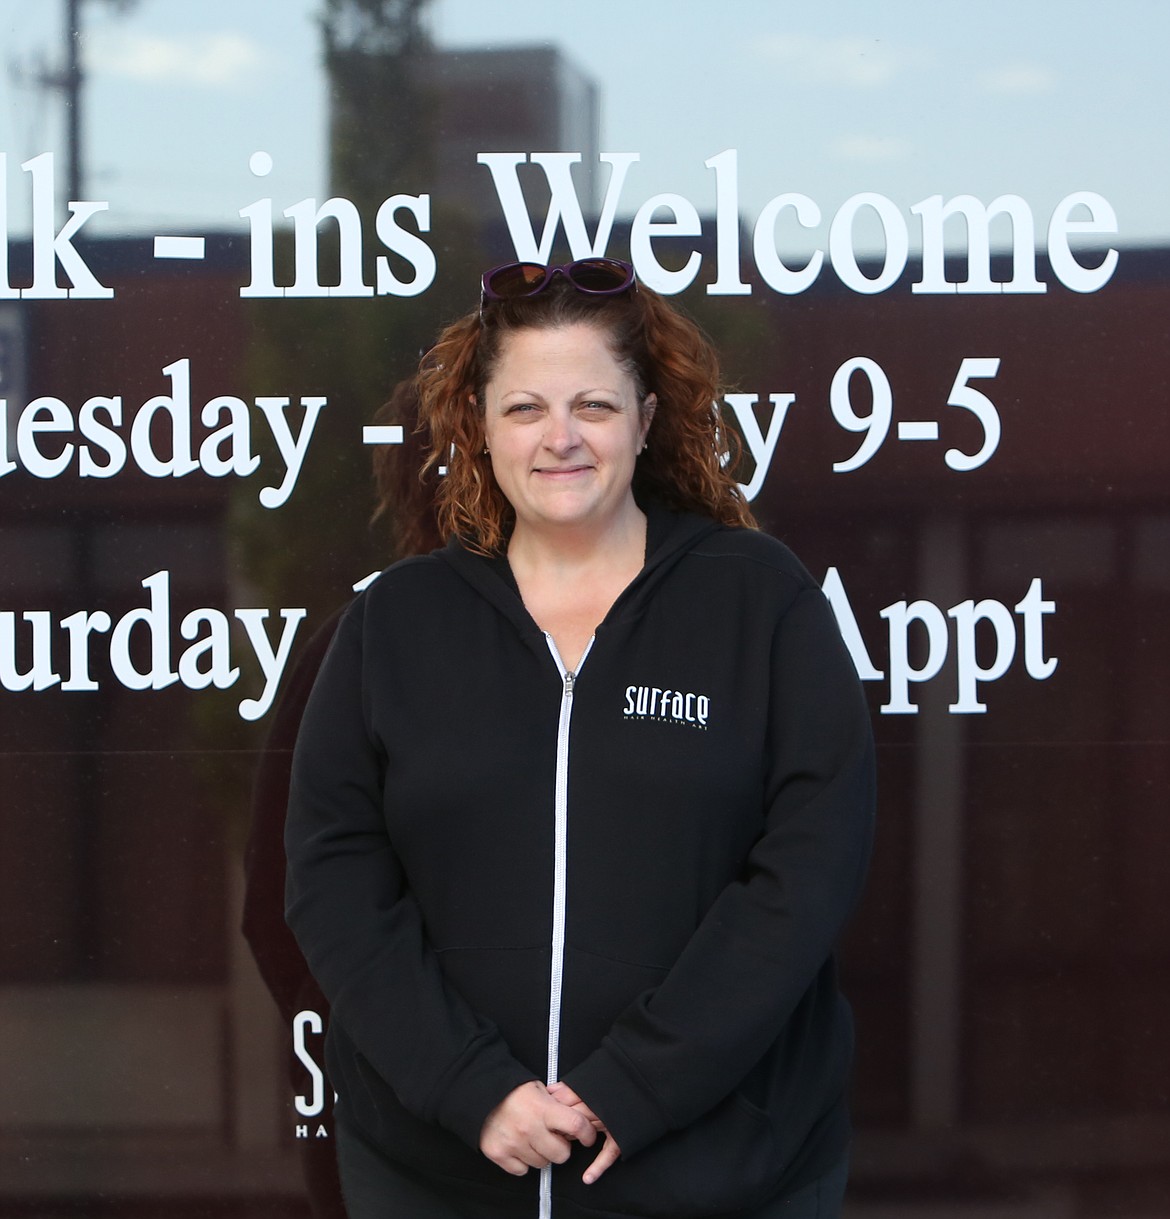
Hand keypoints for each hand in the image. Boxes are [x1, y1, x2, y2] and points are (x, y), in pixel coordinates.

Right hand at [479, 1081, 596, 1175]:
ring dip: (541, 1154)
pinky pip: (522, 1171)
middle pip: (561, 1154)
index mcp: (543, 1109)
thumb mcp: (540, 1090)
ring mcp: (513, 1144)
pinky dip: (522, 1162)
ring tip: (532, 1139)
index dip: (587, 1133)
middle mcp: (529, 1128)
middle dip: (561, 1147)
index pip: (575, 1125)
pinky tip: (519, 1146)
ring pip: (542, 1164)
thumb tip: (580, 1117)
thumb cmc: (513, 1091)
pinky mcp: (499, 1155)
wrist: (481, 1093)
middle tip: (553, 1138)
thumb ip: (558, 1105)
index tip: (588, 1136)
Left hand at [546, 1080, 621, 1183]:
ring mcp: (613, 1125)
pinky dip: (598, 1166)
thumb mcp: (596, 1080)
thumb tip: (551, 1089)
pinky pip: (609, 1154)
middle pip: (576, 1116)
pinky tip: (587, 1177)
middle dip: (562, 1122)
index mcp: (597, 1092)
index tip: (546, 1109)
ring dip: (573, 1139)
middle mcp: (605, 1108)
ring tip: (561, 1141)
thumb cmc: (621, 1088)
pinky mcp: (622, 1139)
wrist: (647, 1091)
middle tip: (551, 1125)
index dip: (557, 1105)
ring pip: (587, 1133)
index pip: (570, 1099)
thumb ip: (572, 1086)